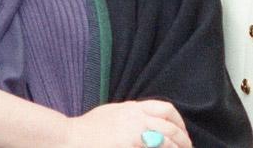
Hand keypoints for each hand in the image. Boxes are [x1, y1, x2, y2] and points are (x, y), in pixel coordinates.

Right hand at [62, 100, 190, 147]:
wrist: (69, 138)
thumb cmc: (86, 128)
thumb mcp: (111, 112)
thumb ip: (129, 114)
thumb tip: (144, 119)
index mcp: (133, 108)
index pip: (166, 109)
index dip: (179, 121)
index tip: (182, 132)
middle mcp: (137, 118)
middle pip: (170, 128)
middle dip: (183, 140)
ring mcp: (134, 134)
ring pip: (166, 142)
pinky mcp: (130, 146)